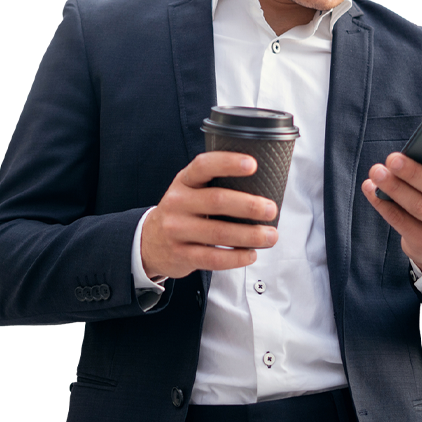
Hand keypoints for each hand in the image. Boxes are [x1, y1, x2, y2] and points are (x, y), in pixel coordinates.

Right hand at [140, 152, 278, 279]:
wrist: (150, 242)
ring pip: (219, 233)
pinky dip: (237, 257)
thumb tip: (262, 184)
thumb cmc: (182, 212)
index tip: (253, 164)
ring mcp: (177, 230)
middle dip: (249, 205)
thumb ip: (215, 184)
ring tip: (270, 235)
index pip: (204, 166)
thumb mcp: (190, 190)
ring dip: (250, 235)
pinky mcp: (181, 255)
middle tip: (271, 210)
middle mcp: (178, 203)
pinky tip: (251, 254)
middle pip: (217, 201)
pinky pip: (214, 258)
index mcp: (184, 181)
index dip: (228, 163)